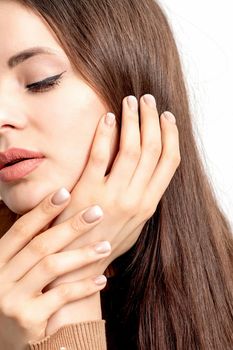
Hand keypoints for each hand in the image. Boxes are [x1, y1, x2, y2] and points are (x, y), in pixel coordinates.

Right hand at [0, 189, 110, 347]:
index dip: (43, 210)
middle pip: (41, 244)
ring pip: (51, 266)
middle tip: (97, 212)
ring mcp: (12, 298)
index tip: (65, 192)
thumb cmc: (14, 296)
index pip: (22, 229)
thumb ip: (29, 249)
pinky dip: (83, 286)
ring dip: (82, 254)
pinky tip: (101, 279)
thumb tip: (56, 217)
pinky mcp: (27, 319)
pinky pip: (61, 297)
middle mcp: (1, 276)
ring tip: (106, 246)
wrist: (1, 338)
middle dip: (71, 226)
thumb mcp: (13, 270)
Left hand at [47, 94, 180, 271]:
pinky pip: (101, 155)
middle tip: (148, 100)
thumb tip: (149, 176)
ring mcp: (113, 195)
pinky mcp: (88, 191)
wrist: (78, 262)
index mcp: (149, 204)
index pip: (170, 162)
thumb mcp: (134, 226)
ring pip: (132, 149)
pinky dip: (106, 133)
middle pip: (153, 150)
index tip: (167, 117)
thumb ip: (144, 200)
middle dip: (153, 120)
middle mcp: (136, 198)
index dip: (171, 135)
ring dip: (133, 120)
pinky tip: (107, 117)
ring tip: (130, 101)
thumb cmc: (106, 242)